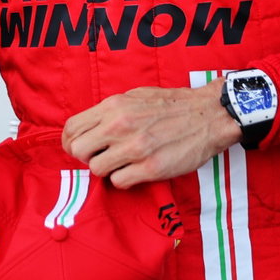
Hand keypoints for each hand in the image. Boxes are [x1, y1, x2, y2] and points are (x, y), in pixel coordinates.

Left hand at [60, 83, 241, 188]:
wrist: (209, 115)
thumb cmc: (172, 105)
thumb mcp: (134, 97)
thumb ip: (109, 112)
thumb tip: (89, 127)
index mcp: (113, 106)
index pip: (71, 128)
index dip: (70, 142)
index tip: (78, 148)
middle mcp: (119, 126)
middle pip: (77, 150)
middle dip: (86, 157)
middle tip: (101, 157)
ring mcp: (134, 148)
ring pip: (96, 169)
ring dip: (107, 169)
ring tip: (123, 164)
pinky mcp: (150, 168)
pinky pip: (119, 182)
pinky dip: (124, 180)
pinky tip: (136, 171)